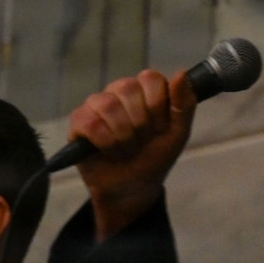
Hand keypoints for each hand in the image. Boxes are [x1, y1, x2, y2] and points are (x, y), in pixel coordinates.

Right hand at [65, 70, 197, 238]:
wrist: (133, 189)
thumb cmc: (154, 157)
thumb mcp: (178, 134)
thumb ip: (184, 104)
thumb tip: (181, 73)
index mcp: (144, 90)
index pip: (151, 78)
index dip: (158, 106)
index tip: (160, 128)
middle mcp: (119, 92)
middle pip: (128, 89)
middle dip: (141, 125)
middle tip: (142, 141)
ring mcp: (97, 105)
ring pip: (108, 105)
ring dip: (124, 136)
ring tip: (126, 149)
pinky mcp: (78, 122)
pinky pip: (90, 122)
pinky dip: (106, 143)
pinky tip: (110, 152)